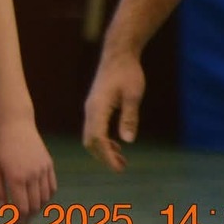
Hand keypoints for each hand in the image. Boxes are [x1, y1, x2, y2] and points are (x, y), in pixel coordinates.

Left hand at [0, 119, 55, 220]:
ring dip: (36, 209)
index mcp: (16, 177)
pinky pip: (52, 188)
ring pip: (44, 200)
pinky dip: (46, 198)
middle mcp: (32, 175)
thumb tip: (2, 208)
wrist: (16, 123)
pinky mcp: (49, 165)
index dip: (16, 222)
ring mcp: (43, 170)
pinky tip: (37, 200)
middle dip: (25, 219)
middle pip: (33, 207)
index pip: (20, 209)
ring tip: (26, 212)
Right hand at [82, 49, 143, 171]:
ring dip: (103, 150)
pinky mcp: (95, 106)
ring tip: (121, 161)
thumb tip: (128, 141)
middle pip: (90, 141)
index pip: (97, 138)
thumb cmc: (127, 72)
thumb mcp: (133, 95)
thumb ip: (129, 117)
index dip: (107, 155)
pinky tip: (118, 145)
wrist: (118, 54)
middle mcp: (90, 110)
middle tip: (121, 168)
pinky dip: (103, 141)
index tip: (119, 168)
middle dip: (103, 157)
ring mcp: (91, 108)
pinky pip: (94, 129)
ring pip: (90, 136)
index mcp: (98, 108)